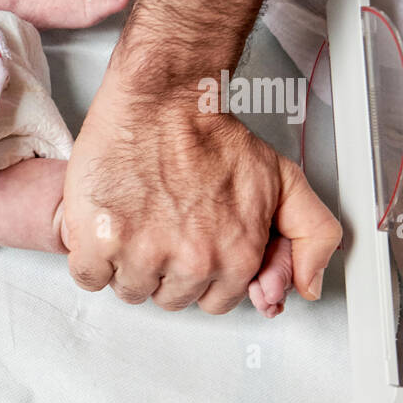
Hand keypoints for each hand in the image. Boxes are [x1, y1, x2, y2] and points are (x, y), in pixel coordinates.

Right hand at [61, 64, 341, 313]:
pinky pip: (90, 278)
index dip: (200, 272)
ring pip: (129, 291)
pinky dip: (92, 258)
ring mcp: (142, 255)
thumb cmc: (211, 135)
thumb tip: (306, 287)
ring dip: (127, 265)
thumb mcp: (285, 181)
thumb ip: (312, 236)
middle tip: (161, 227)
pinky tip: (108, 228)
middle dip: (164, 270)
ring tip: (134, 223)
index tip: (190, 244)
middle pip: (169, 299)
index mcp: (236, 256)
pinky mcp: (98, 243)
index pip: (213, 301)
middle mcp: (191, 261)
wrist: (163, 101)